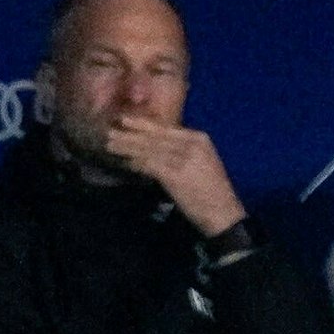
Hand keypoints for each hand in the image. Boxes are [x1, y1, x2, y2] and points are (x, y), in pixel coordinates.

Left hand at [105, 116, 246, 237]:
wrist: (223, 213)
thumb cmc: (210, 190)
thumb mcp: (200, 162)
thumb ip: (180, 150)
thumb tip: (153, 146)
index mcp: (198, 139)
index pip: (166, 128)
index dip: (144, 124)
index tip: (126, 120)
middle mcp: (192, 144)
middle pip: (155, 137)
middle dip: (131, 134)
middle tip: (110, 131)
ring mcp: (184, 158)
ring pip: (150, 149)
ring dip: (128, 148)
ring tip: (110, 145)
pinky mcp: (176, 175)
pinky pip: (151, 166)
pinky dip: (137, 164)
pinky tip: (126, 163)